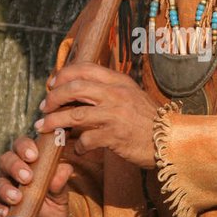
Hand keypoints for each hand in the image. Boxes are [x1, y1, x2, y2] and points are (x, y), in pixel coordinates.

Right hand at [0, 135, 72, 216]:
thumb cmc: (51, 205)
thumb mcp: (60, 195)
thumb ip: (60, 182)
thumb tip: (65, 169)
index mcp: (28, 162)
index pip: (22, 146)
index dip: (25, 146)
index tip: (33, 154)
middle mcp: (12, 173)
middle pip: (6, 160)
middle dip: (15, 166)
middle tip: (27, 176)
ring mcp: (2, 190)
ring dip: (7, 189)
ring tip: (17, 197)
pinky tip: (5, 213)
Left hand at [34, 61, 158, 169]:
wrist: (172, 140)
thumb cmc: (149, 120)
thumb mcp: (131, 96)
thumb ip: (109, 90)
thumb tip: (80, 90)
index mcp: (118, 81)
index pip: (84, 68)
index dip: (63, 74)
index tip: (52, 84)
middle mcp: (116, 94)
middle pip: (73, 88)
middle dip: (53, 98)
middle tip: (44, 107)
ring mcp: (115, 115)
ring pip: (74, 115)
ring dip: (54, 121)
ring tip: (44, 127)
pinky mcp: (115, 136)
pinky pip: (86, 140)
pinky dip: (78, 145)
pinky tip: (77, 148)